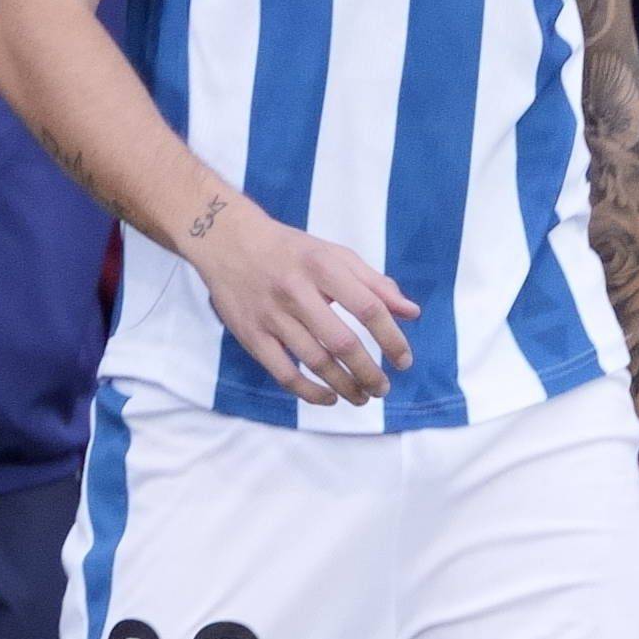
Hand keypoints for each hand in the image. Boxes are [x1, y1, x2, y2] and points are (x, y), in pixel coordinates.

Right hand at [183, 200, 414, 404]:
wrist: (227, 240)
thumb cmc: (292, 251)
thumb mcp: (335, 255)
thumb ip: (375, 284)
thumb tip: (412, 313)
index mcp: (323, 266)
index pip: (368, 308)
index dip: (391, 339)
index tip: (404, 361)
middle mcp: (297, 291)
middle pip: (342, 342)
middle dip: (369, 372)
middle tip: (382, 388)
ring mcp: (271, 315)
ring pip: (315, 362)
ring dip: (344, 386)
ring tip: (362, 397)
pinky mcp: (251, 335)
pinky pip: (284, 373)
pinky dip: (309, 392)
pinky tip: (328, 398)